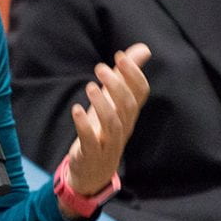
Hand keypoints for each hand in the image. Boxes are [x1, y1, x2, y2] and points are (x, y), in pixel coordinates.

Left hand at [64, 43, 150, 197]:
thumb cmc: (105, 130)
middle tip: (100, 67)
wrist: (94, 171)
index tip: (120, 55)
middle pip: (127, 105)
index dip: (134, 74)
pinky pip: (91, 141)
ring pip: (113, 123)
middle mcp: (123, 126)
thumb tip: (143, 49)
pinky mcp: (91, 153)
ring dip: (102, 103)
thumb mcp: (115, 102)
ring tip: (90, 86)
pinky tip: (77, 110)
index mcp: (130, 113)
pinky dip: (84, 125)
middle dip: (116, 85)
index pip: (141, 92)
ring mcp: (109, 142)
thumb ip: (127, 76)